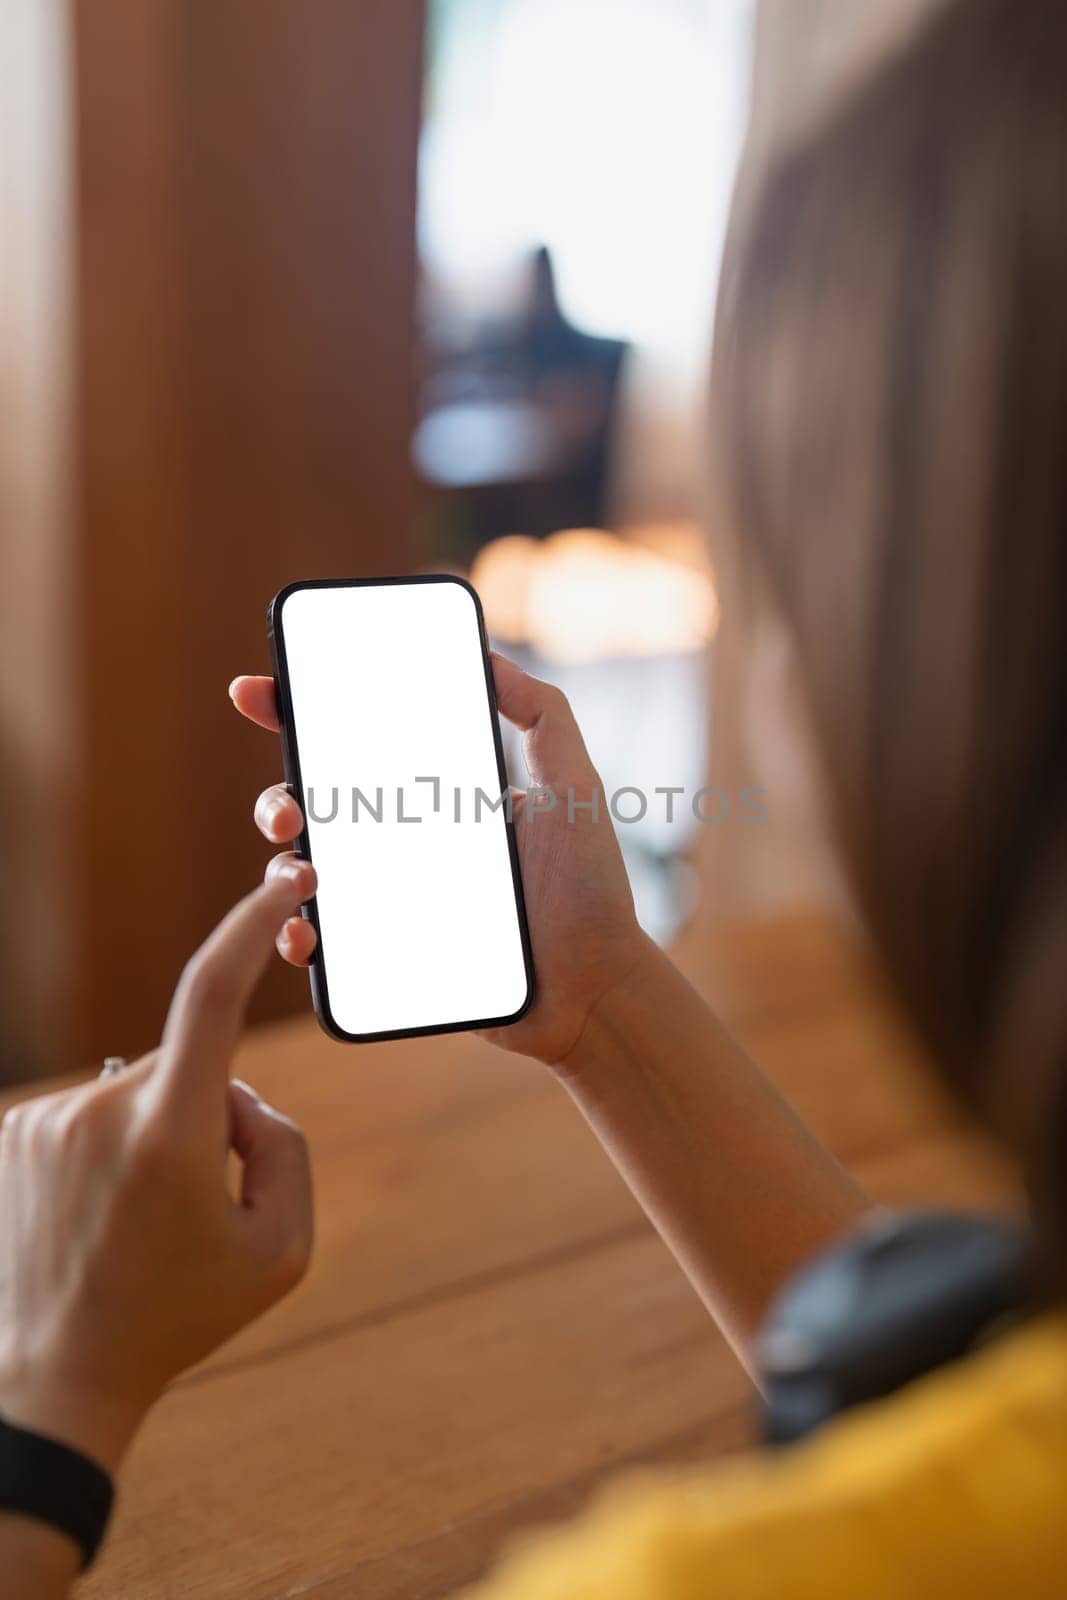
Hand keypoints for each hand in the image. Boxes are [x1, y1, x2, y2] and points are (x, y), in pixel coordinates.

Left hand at [0, 865, 316, 1475]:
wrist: (55, 1374)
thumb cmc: (178, 1315)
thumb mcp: (281, 1248)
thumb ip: (284, 1146)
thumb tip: (236, 1094)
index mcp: (170, 1131)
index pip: (214, 990)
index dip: (254, 924)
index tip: (289, 880)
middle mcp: (101, 1105)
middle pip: (190, 1065)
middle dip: (211, 1111)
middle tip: (199, 1205)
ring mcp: (50, 1116)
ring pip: (142, 1087)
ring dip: (159, 1131)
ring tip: (138, 1222)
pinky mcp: (18, 1131)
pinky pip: (96, 1108)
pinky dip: (114, 1144)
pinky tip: (101, 1212)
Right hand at [230, 654, 650, 1066]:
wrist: (594, 985)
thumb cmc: (588, 888)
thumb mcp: (572, 786)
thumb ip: (543, 715)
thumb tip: (489, 657)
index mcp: (431, 796)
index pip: (353, 745)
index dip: (296, 713)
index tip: (258, 691)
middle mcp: (400, 843)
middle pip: (309, 807)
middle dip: (276, 798)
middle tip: (290, 809)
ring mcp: (388, 899)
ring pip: (301, 873)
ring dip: (280, 866)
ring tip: (306, 872)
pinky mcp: (385, 956)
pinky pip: (321, 944)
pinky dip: (296, 936)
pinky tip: (306, 934)